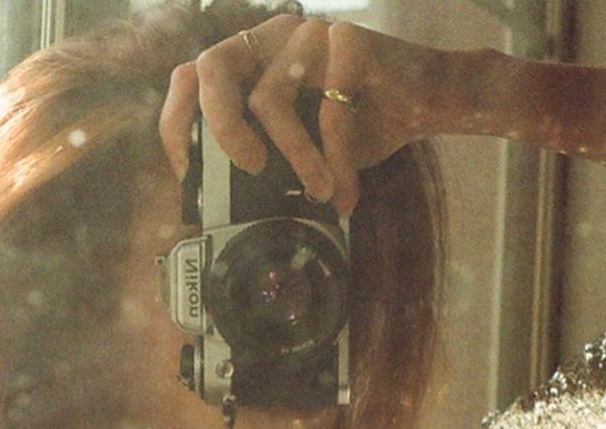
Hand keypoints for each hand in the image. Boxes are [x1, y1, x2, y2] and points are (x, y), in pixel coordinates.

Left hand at [159, 14, 452, 216]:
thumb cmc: (359, 126)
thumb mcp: (300, 149)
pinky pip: (328, 112)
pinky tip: (346, 193)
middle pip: (213, 68)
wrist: (427, 101)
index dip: (178, 123)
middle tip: (247, 169)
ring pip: (270, 96)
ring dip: (293, 159)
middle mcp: (272, 37)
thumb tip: (219, 217)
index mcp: (251, 59)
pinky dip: (336, 162)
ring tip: (317, 193)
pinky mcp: (348, 41)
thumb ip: (262, 162)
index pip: (190, 77)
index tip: (191, 174)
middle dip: (219, 127)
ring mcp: (308, 34)